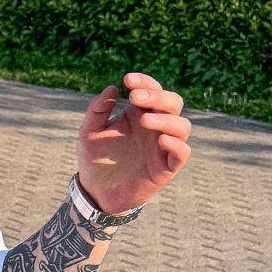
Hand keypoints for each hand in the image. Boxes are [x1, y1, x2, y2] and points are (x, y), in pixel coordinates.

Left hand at [77, 72, 191, 215]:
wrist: (95, 191)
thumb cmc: (95, 159)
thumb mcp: (89, 132)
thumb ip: (97, 110)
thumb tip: (112, 87)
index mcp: (140, 114)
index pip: (153, 90)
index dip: (145, 81)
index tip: (127, 80)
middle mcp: (155, 128)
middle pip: (173, 103)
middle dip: (157, 96)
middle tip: (135, 97)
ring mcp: (162, 147)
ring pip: (182, 126)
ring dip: (167, 119)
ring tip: (144, 120)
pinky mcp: (166, 168)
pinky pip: (182, 153)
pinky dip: (176, 144)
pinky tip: (160, 140)